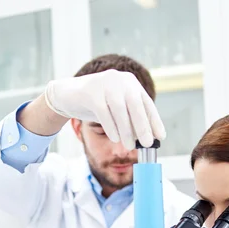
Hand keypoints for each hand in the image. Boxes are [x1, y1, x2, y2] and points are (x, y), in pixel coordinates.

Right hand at [44, 69, 165, 148]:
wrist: (68, 95)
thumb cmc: (97, 105)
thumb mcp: (117, 110)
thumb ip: (131, 119)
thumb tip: (146, 137)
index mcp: (131, 83)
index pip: (147, 103)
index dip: (154, 121)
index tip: (161, 137)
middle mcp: (120, 80)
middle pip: (136, 105)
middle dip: (143, 126)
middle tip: (147, 144)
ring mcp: (105, 83)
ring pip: (120, 110)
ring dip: (126, 130)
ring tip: (129, 145)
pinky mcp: (90, 91)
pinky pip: (104, 112)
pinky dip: (111, 127)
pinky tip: (114, 138)